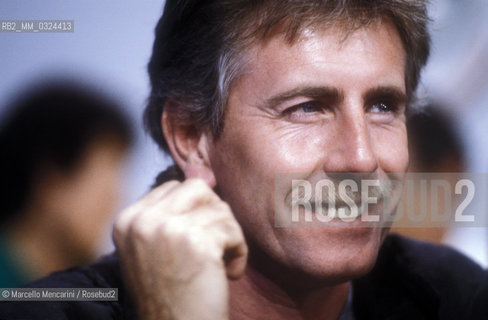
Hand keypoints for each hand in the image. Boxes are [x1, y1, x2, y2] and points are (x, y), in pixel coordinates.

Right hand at [113, 179, 247, 319]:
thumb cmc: (170, 295)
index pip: (173, 187)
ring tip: (221, 263)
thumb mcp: (151, 250)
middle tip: (216, 243)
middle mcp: (143, 220)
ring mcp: (168, 228)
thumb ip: (167, 217)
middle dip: (214, 214)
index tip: (198, 238)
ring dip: (229, 236)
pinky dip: (239, 252)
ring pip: (220, 208)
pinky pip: (233, 230)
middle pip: (197, 188)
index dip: (195, 210)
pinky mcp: (196, 241)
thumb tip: (204, 182)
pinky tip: (229, 273)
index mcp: (127, 220)